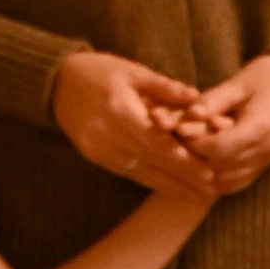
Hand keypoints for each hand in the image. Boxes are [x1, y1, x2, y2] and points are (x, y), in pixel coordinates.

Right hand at [46, 48, 210, 193]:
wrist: (57, 84)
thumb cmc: (101, 72)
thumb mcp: (133, 71)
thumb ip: (164, 87)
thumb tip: (197, 98)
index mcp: (120, 110)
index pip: (156, 141)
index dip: (183, 160)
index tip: (208, 172)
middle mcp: (107, 134)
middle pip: (152, 162)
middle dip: (183, 179)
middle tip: (212, 190)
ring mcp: (99, 149)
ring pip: (140, 173)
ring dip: (170, 187)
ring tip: (199, 196)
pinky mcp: (95, 157)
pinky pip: (129, 173)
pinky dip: (152, 181)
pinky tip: (172, 188)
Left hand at [168, 51, 269, 197]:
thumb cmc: (261, 78)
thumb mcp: (235, 83)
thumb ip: (211, 101)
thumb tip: (190, 114)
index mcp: (260, 127)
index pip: (219, 148)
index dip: (194, 143)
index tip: (178, 132)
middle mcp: (266, 150)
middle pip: (221, 167)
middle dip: (195, 158)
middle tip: (178, 145)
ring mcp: (268, 161)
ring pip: (226, 181)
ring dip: (204, 171)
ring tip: (189, 154)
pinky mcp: (265, 167)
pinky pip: (236, 184)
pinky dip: (217, 179)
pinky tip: (204, 166)